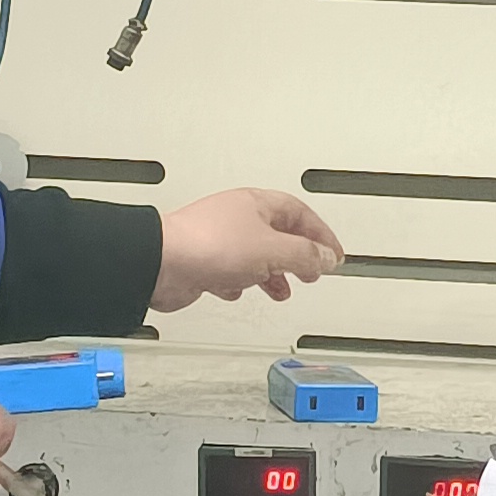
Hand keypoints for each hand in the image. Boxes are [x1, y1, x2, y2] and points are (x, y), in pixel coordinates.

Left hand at [153, 187, 345, 309]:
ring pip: (255, 255)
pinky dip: (240, 282)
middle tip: (312, 271)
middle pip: (278, 234)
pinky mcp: (203, 262)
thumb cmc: (209, 246)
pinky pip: (229, 270)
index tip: (334, 254)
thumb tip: (325, 258)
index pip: (300, 213)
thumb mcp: (272, 250)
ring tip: (282, 289)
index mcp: (256, 204)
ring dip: (272, 274)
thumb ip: (304, 255)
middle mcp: (237, 218)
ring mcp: (219, 239)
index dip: (321, 234)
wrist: (161, 265)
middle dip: (298, 256)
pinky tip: (239, 291)